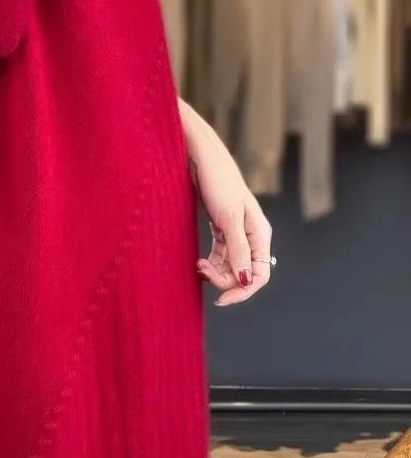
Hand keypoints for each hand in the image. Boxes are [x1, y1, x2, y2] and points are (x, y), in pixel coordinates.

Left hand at [178, 100, 273, 307]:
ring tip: (197, 267)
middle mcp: (251, 236)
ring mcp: (236, 232)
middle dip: (224, 279)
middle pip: (244, 272)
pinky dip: (211, 262)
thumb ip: (238, 250)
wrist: (200, 157)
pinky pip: (220, 254)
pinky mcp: (221, 227)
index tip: (222, 300)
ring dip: (215, 271)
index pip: (260, 274)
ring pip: (230, 265)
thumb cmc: (217, 181)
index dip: (243, 291)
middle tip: (201, 272)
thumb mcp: (228, 217)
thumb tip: (245, 281)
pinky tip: (198, 264)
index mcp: (260, 233)